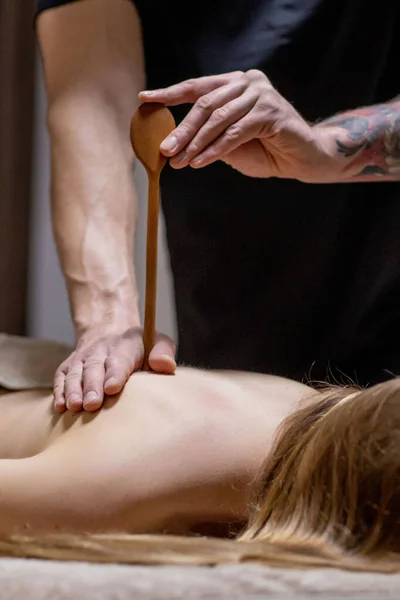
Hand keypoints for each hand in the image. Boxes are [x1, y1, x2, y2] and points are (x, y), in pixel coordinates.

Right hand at [53, 327, 175, 412]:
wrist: (109, 330)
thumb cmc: (139, 346)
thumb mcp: (157, 341)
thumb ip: (163, 353)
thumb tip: (165, 366)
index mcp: (124, 347)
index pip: (119, 360)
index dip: (115, 373)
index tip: (113, 388)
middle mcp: (99, 351)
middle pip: (94, 368)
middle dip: (92, 386)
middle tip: (92, 404)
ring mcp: (82, 359)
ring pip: (75, 374)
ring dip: (74, 390)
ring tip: (75, 407)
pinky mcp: (68, 367)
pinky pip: (61, 378)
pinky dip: (59, 391)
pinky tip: (60, 406)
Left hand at [139, 70, 336, 181]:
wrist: (303, 159)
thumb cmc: (266, 151)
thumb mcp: (230, 143)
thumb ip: (208, 136)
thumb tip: (173, 142)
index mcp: (235, 83)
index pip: (197, 87)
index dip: (170, 93)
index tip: (145, 99)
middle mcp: (248, 82)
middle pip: (205, 104)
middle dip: (182, 129)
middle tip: (164, 149)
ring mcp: (261, 94)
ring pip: (218, 119)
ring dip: (195, 143)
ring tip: (179, 161)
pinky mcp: (271, 112)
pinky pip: (235, 132)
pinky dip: (215, 149)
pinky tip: (200, 162)